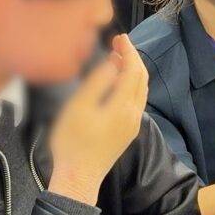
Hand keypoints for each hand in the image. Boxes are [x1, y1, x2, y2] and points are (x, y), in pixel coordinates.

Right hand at [48, 34, 148, 204]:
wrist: (79, 178)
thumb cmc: (73, 142)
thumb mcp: (79, 107)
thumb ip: (97, 82)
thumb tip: (112, 63)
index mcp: (123, 105)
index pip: (133, 69)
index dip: (128, 50)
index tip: (119, 36)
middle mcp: (134, 113)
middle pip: (142, 78)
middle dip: (132, 57)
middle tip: (119, 42)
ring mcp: (133, 124)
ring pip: (141, 90)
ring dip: (133, 70)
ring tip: (118, 58)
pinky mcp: (128, 132)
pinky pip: (137, 101)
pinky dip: (132, 84)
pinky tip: (119, 82)